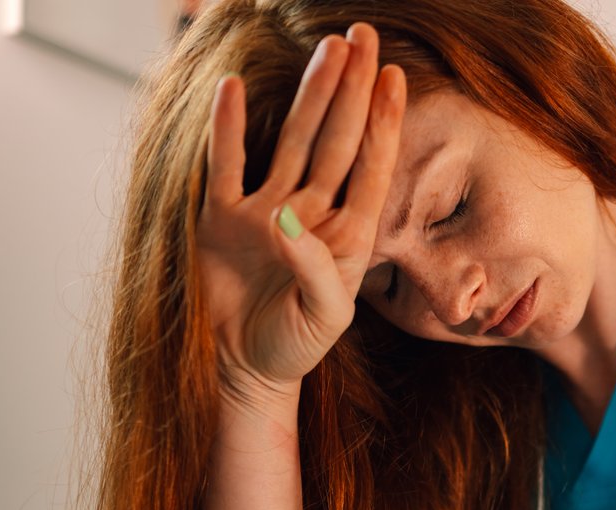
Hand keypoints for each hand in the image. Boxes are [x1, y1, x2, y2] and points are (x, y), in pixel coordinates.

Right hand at [197, 23, 404, 398]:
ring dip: (308, 95)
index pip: (371, 168)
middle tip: (362, 34)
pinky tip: (230, 86)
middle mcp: (311, 212)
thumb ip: (316, 271)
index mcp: (346, 235)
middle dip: (351, 88)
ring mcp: (266, 209)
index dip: (382, 123)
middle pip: (336, 139)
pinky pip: (226, 163)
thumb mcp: (320, 319)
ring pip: (291, 139)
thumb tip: (287, 220)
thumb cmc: (292, 348)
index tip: (392, 77)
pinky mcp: (223, 217)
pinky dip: (226, 127)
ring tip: (326, 48)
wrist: (243, 369)